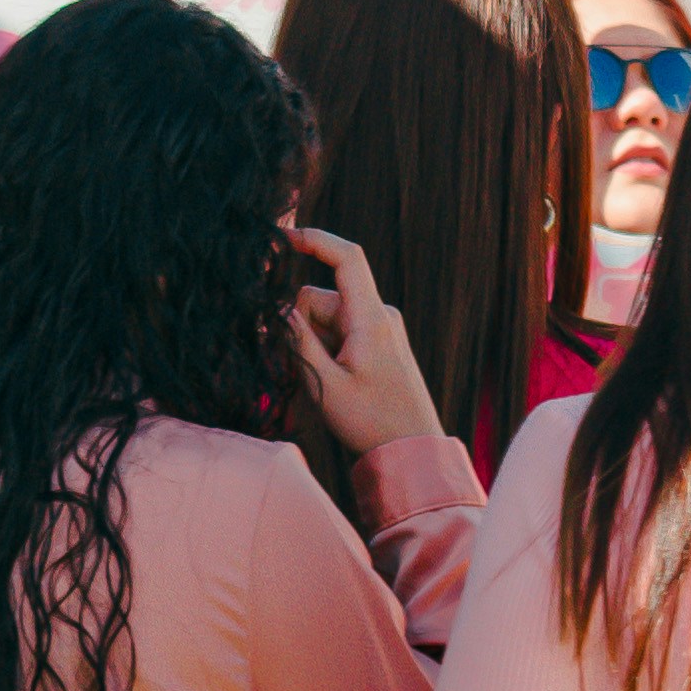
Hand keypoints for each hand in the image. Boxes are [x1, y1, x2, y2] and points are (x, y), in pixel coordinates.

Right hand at [286, 225, 444, 456]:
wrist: (413, 452)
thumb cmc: (373, 422)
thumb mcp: (326, 384)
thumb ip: (298, 341)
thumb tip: (277, 309)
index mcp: (372, 318)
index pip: (347, 258)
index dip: (316, 239)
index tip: (283, 238)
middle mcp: (379, 316)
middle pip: (320, 300)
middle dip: (299, 328)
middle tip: (300, 372)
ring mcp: (380, 330)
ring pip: (324, 322)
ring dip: (311, 346)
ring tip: (321, 387)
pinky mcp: (378, 344)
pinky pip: (338, 336)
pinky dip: (325, 354)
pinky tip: (331, 386)